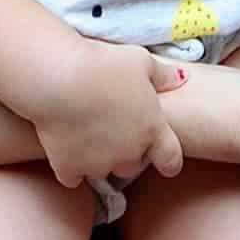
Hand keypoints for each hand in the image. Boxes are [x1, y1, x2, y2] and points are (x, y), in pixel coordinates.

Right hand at [28, 39, 185, 187]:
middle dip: (127, 152)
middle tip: (114, 129)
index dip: (169, 161)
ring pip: (103, 170)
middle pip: (133, 164)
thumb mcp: (141, 62)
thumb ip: (164, 75)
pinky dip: (71, 166)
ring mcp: (98, 164)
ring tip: (87, 134)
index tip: (165, 161)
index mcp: (152, 130)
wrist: (59, 78)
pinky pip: (74, 177)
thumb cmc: (104, 65)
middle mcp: (128, 153)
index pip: (170, 160)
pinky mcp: (68, 168)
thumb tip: (180, 78)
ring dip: (99, 159)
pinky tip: (66, 147)